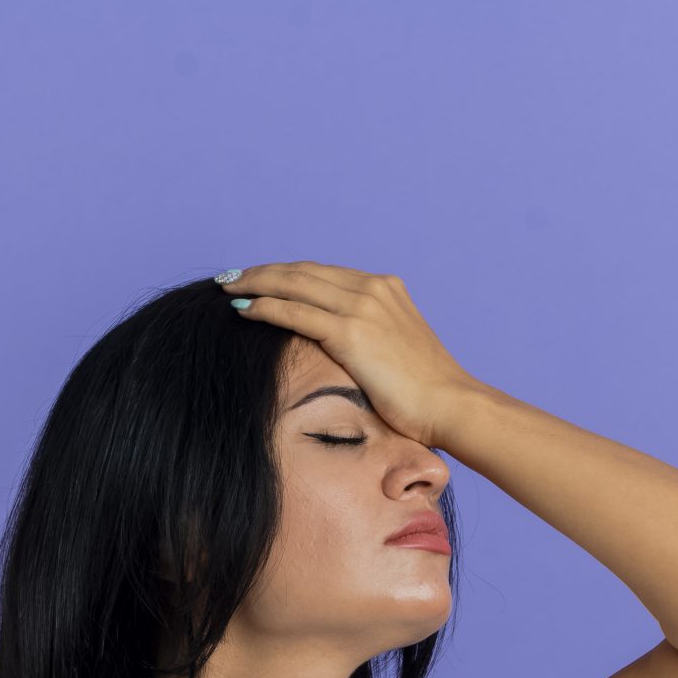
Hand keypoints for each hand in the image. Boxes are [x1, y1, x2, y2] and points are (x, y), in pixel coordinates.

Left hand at [220, 261, 486, 450]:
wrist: (450, 406)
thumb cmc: (425, 393)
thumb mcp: (397, 350)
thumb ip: (371, 336)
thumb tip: (344, 347)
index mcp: (385, 288)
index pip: (323, 272)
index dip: (288, 273)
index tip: (261, 278)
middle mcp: (373, 288)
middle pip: (304, 271)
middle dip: (264, 272)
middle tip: (231, 277)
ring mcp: (363, 307)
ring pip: (295, 283)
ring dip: (256, 283)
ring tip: (227, 287)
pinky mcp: (351, 332)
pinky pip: (296, 312)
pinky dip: (266, 307)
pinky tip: (242, 309)